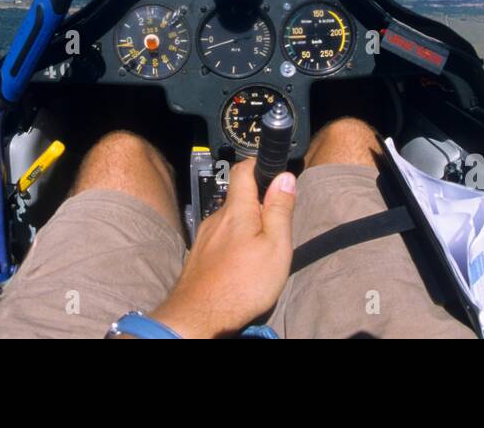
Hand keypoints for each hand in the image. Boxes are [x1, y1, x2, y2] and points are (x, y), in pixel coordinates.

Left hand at [150, 158, 296, 337]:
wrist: (199, 317)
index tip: (275, 177)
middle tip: (276, 228)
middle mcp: (215, 217)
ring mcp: (204, 237)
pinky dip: (233, 244)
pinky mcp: (198, 256)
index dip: (259, 166)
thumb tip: (284, 176)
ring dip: (245, 228)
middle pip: (238, 198)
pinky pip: (219, 239)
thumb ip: (279, 210)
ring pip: (229, 221)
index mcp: (236, 210)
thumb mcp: (275, 247)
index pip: (242, 170)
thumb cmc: (243, 284)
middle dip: (257, 205)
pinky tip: (240, 266)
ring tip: (260, 253)